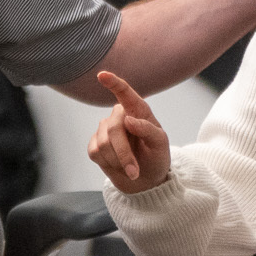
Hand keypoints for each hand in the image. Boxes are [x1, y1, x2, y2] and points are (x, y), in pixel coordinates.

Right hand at [87, 71, 171, 193]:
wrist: (146, 180)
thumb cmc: (156, 157)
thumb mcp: (160, 144)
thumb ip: (148, 130)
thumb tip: (128, 120)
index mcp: (138, 110)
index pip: (125, 93)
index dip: (113, 83)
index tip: (102, 75)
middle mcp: (120, 116)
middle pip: (114, 128)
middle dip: (124, 152)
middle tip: (134, 171)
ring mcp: (105, 129)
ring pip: (103, 143)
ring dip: (118, 161)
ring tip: (131, 170)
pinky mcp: (95, 144)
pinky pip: (94, 152)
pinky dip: (109, 164)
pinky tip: (118, 166)